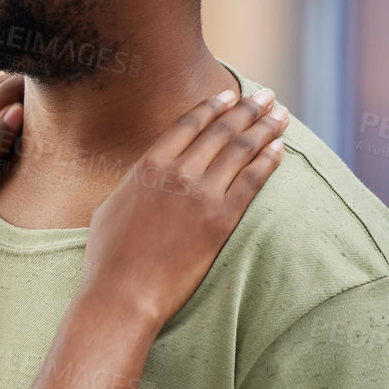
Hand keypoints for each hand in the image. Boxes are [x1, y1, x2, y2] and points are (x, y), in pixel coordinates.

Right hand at [82, 86, 286, 327]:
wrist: (124, 293)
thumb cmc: (108, 257)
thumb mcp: (110, 207)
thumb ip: (134, 185)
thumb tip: (145, 177)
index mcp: (149, 166)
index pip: (188, 124)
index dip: (212, 107)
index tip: (229, 95)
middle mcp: (178, 172)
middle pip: (221, 130)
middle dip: (247, 109)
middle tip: (265, 97)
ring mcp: (202, 194)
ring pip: (241, 150)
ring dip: (264, 128)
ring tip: (279, 115)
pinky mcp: (221, 219)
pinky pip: (252, 181)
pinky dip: (268, 161)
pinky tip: (280, 148)